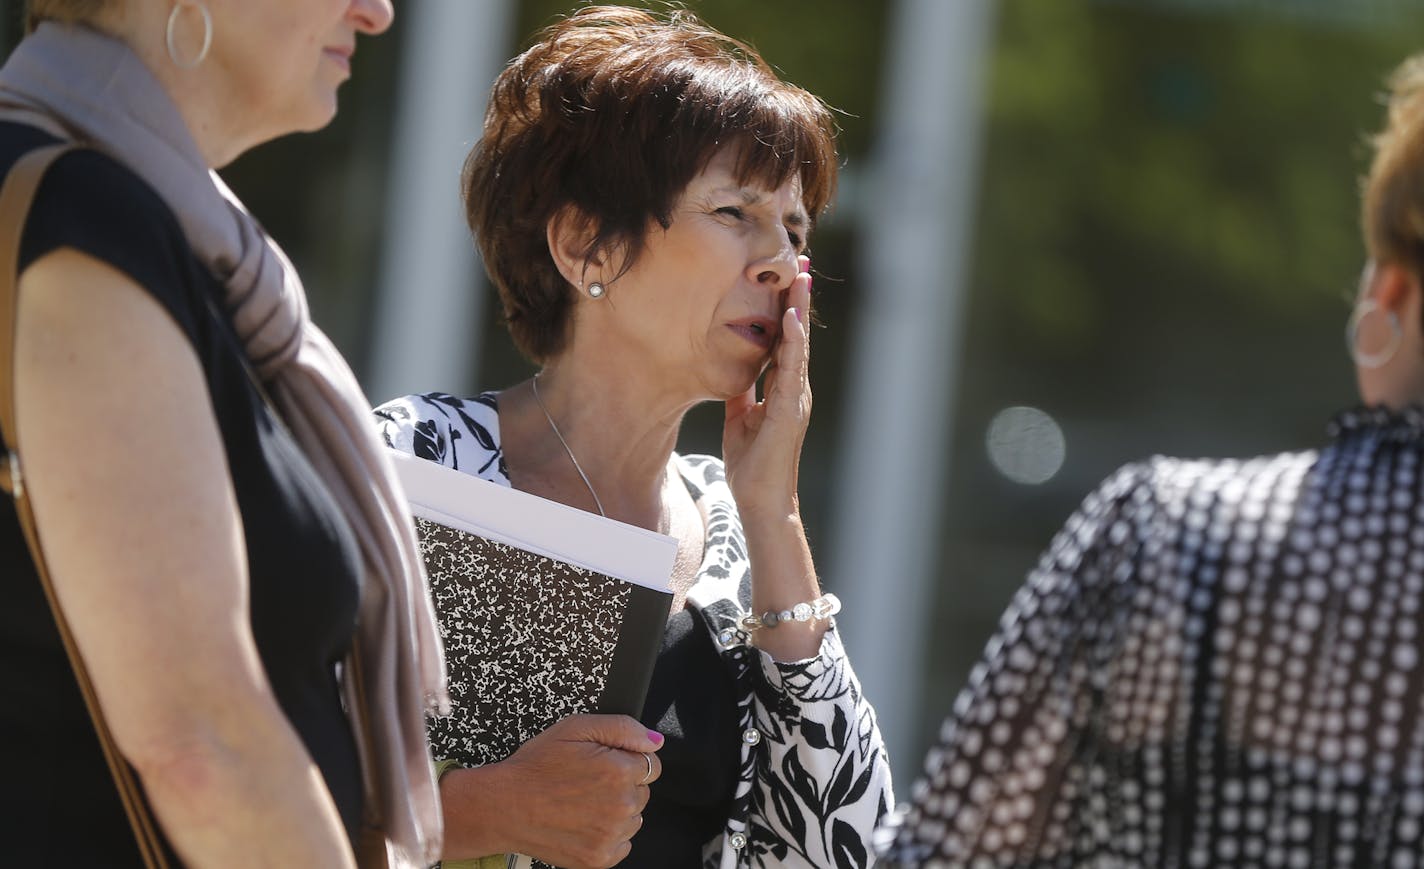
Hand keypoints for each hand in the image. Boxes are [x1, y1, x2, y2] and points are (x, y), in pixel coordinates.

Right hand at [484, 714, 662, 868]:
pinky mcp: (599, 858)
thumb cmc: (535, 767)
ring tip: (581, 801)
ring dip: (616, 810)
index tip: (603, 762)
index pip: (651, 764)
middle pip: (643, 791)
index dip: (626, 759)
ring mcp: (611, 835)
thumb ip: (623, 728)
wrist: (503, 806)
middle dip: (622, 783)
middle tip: (586, 781)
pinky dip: (607, 834)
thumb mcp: (576, 728)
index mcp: (618, 771)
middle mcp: (620, 806)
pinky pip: (622, 844)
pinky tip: (583, 822)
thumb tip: (654, 740)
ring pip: (633, 818)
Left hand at [723, 255, 812, 518]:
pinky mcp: (791, 409)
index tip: (786, 278)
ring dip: (800, 310)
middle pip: (797, 335)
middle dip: (798, 298)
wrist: (761, 499)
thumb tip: (736, 370)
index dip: (786, 309)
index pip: (785, 340)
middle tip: (801, 263)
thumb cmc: (751, 464)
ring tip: (801, 278)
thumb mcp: (740, 419)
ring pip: (799, 345)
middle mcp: (794, 388)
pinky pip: (792, 369)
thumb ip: (742, 392)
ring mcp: (796, 397)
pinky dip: (794, 342)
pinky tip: (792, 319)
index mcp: (782, 389)